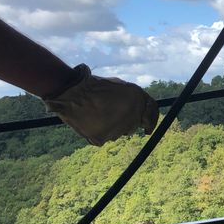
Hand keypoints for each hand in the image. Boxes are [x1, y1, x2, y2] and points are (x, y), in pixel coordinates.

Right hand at [43, 64, 158, 145]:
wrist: (71, 91)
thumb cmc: (93, 86)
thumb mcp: (118, 85)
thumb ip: (132, 98)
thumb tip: (140, 110)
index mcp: (138, 98)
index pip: (152, 112)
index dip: (151, 121)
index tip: (147, 128)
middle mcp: (132, 114)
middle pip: (133, 125)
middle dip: (125, 123)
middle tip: (111, 116)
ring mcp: (118, 129)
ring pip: (118, 133)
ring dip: (111, 127)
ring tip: (96, 114)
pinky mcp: (103, 138)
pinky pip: (104, 138)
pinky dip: (98, 132)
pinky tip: (90, 121)